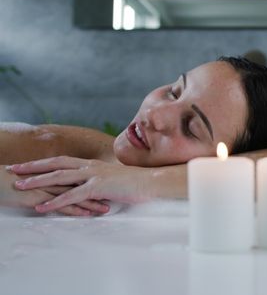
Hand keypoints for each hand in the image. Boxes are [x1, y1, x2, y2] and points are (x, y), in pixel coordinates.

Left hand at [8, 156, 153, 213]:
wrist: (151, 182)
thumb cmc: (136, 183)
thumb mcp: (113, 179)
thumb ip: (99, 182)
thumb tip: (90, 189)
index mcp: (92, 164)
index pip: (62, 160)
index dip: (44, 162)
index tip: (27, 165)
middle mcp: (90, 166)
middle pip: (55, 164)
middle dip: (33, 167)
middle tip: (13, 170)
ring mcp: (93, 175)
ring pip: (59, 177)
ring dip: (37, 182)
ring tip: (20, 187)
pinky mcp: (98, 187)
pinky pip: (71, 195)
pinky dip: (55, 202)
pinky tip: (42, 207)